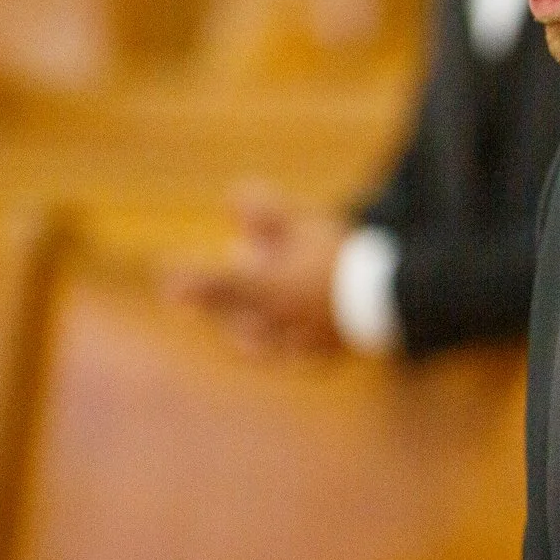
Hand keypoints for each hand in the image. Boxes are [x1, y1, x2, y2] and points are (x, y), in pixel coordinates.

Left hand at [161, 184, 347, 352]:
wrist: (392, 297)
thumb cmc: (342, 256)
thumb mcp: (304, 222)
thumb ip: (266, 210)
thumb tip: (232, 198)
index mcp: (268, 287)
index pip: (219, 283)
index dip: (191, 281)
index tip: (167, 279)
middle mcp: (274, 320)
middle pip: (230, 317)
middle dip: (217, 300)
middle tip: (203, 288)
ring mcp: (294, 345)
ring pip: (252, 342)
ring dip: (240, 325)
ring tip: (241, 313)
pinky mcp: (315, 360)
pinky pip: (284, 357)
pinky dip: (274, 346)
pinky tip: (275, 336)